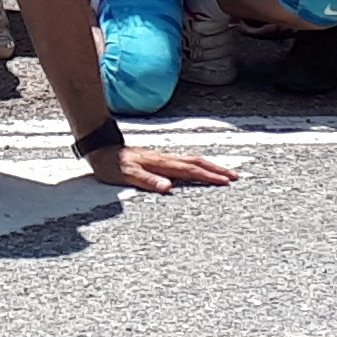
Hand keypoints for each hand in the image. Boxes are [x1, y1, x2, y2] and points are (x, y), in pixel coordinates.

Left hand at [100, 143, 242, 193]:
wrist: (101, 148)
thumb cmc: (111, 164)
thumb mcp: (126, 175)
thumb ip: (147, 180)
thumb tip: (168, 187)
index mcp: (160, 163)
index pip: (189, 170)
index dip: (208, 176)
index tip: (225, 181)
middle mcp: (165, 158)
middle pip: (197, 162)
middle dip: (217, 169)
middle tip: (235, 177)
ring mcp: (164, 157)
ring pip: (193, 159)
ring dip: (210, 165)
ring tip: (224, 173)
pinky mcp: (160, 159)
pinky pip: (185, 160)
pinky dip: (198, 164)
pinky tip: (200, 168)